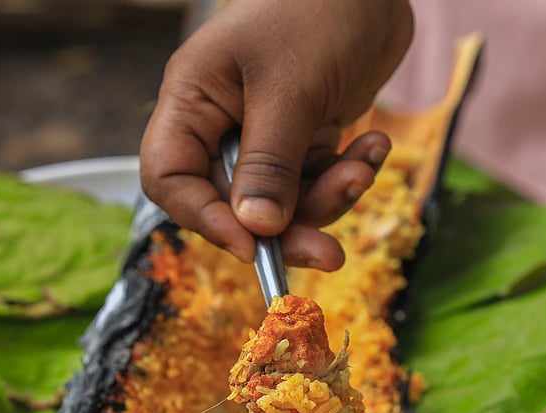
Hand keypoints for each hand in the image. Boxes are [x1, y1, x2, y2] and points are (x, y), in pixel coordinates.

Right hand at [139, 0, 413, 269]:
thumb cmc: (317, 8)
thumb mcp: (290, 89)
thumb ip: (271, 163)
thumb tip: (255, 229)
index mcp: (194, 100)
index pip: (170, 179)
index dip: (204, 219)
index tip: (251, 245)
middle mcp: (222, 120)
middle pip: (234, 203)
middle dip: (285, 229)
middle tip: (329, 254)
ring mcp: (266, 130)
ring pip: (284, 201)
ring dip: (328, 199)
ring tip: (363, 168)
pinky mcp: (307, 132)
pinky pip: (319, 179)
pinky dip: (349, 173)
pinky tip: (375, 145)